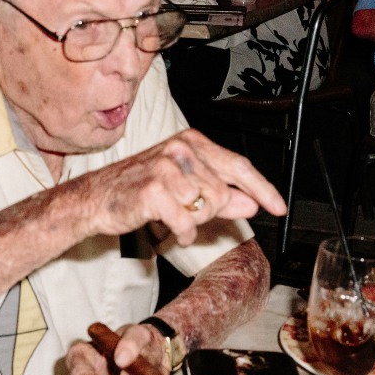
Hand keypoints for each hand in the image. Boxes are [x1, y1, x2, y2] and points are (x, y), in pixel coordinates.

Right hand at [71, 129, 284, 246]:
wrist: (95, 199)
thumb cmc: (138, 190)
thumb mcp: (184, 188)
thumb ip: (222, 195)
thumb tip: (252, 202)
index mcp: (192, 143)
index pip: (239, 166)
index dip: (263, 189)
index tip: (279, 208)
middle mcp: (181, 149)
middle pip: (223, 193)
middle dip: (207, 211)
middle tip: (182, 209)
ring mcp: (167, 167)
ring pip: (206, 208)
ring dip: (191, 221)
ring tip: (169, 213)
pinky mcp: (154, 189)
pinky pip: (186, 223)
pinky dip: (179, 232)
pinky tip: (165, 225)